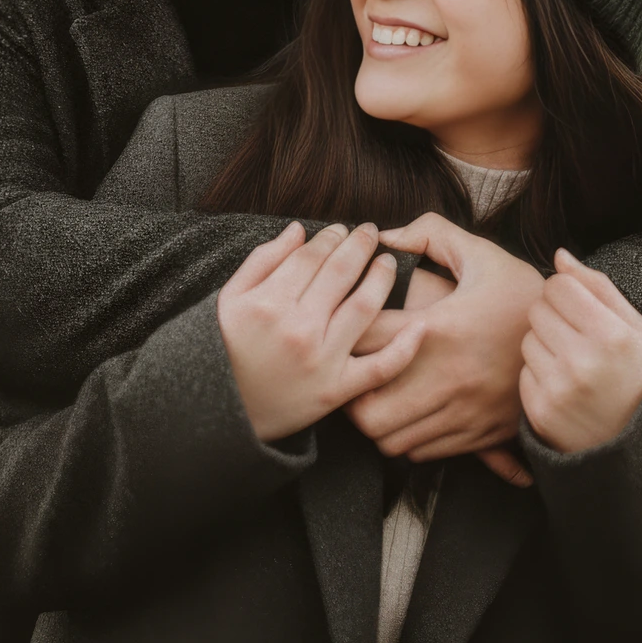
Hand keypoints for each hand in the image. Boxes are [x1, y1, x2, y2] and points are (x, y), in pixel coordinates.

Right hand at [218, 223, 425, 444]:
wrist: (221, 413)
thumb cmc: (224, 350)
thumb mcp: (229, 299)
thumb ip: (263, 260)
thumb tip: (299, 230)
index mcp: (269, 302)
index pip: (311, 255)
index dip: (331, 236)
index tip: (341, 229)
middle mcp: (298, 327)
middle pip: (340, 273)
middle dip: (360, 245)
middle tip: (370, 232)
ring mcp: (321, 360)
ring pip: (364, 308)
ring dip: (382, 277)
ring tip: (388, 262)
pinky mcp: (337, 391)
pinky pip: (380, 367)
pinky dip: (405, 347)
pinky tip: (420, 324)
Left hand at [345, 214, 543, 478]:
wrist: (580, 343)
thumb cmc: (523, 295)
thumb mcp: (484, 254)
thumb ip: (432, 233)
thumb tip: (386, 236)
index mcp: (440, 329)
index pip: (366, 341)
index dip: (344, 334)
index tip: (345, 325)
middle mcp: (446, 377)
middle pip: (366, 410)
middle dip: (350, 392)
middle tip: (350, 370)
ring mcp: (463, 412)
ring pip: (390, 439)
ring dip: (375, 419)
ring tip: (375, 394)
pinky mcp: (479, 435)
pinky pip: (422, 452)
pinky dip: (405, 437)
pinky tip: (408, 411)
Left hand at [519, 249, 641, 453]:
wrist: (636, 444)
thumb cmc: (635, 374)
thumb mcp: (635, 328)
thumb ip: (597, 286)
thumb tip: (558, 255)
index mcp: (611, 335)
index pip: (559, 285)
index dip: (567, 293)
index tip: (580, 308)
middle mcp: (583, 362)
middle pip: (538, 309)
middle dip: (553, 317)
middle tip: (575, 337)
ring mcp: (559, 389)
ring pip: (527, 338)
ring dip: (544, 344)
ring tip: (571, 362)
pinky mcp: (539, 411)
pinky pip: (523, 371)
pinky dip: (538, 374)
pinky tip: (562, 385)